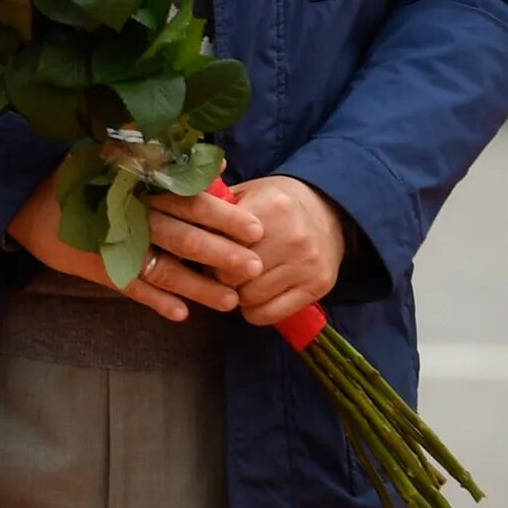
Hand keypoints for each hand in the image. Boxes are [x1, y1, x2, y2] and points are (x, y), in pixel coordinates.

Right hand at [6, 180, 258, 323]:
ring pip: (164, 269)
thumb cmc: (84, 178)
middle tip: (254, 269)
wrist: (25, 202)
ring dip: (198, 287)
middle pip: (185, 237)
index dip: (224, 216)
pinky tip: (180, 315)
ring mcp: (114, 245)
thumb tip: (220, 161)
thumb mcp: (121, 157)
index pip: (190, 201)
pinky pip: (131, 287)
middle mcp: (132, 215)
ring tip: (228, 302)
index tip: (256, 229)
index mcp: (141, 186)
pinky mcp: (98, 268)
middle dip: (222, 256)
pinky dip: (155, 301)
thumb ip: (171, 160)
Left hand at [217, 178, 346, 326]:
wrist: (329, 210)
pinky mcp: (318, 286)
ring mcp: (307, 264)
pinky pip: (269, 314)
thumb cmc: (276, 204)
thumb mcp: (248, 193)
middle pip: (231, 276)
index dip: (206, 251)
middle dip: (220, 276)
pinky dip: (255, 311)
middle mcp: (292, 237)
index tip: (206, 251)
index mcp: (270, 208)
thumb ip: (216, 208)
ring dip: (238, 295)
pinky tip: (256, 297)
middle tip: (222, 269)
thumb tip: (178, 224)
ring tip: (242, 281)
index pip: (220, 245)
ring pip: (249, 298)